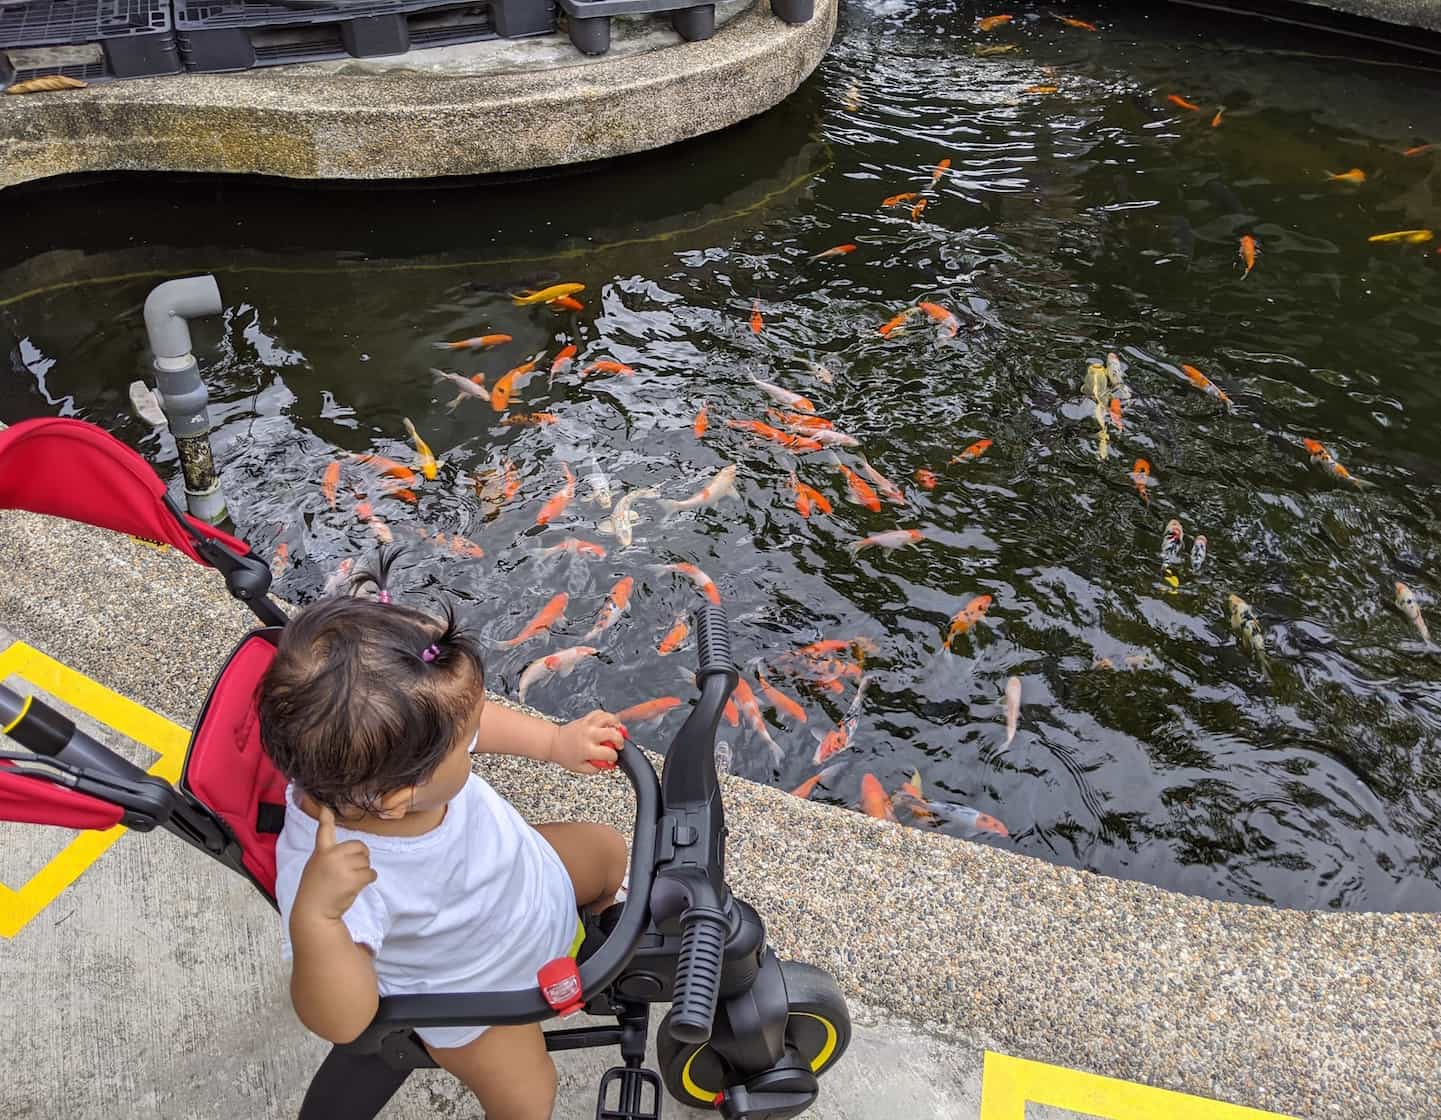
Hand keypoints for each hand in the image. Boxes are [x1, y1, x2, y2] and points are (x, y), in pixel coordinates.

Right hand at [293, 806, 377, 922]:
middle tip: (351, 870)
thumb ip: (328, 855)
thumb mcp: (315, 866)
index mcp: (321, 852)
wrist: (313, 912)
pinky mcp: (352, 879)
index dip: (326, 817)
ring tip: (348, 881)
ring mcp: (342, 867)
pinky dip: (368, 879)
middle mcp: (331, 856)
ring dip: (363, 871)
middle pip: (360, 846)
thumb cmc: (315, 890)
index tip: (326, 807)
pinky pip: (371, 873)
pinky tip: (356, 886)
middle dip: (361, 857)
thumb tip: (348, 851)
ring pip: (366, 861)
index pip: (324, 830)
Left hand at [550, 710, 625, 774]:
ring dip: (616, 724)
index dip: (614, 757)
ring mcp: (588, 725)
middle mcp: (589, 735)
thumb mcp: (580, 768)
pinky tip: (608, 723)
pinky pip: (600, 713)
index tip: (612, 758)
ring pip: (608, 718)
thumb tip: (609, 764)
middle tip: (619, 744)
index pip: (609, 753)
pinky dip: (607, 716)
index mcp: (587, 750)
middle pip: (613, 734)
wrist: (554, 742)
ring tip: (617, 730)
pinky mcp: (586, 719)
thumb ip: (596, 768)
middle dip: (620, 740)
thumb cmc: (566, 755)